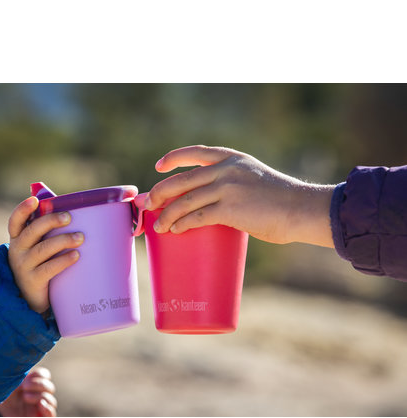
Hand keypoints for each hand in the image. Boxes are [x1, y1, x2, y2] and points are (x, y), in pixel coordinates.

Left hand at [0, 366, 56, 416]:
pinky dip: (48, 408)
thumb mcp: (8, 386)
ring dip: (39, 396)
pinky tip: (40, 404)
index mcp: (33, 386)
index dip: (39, 374)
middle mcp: (39, 396)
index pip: (45, 375)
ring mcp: (40, 409)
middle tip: (24, 387)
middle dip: (38, 384)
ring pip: (51, 400)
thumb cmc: (3, 401)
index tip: (27, 377)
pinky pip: (52, 414)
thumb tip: (26, 371)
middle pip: (50, 387)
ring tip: (25, 397)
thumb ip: (18, 377)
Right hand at [8, 196, 83, 313]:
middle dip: (50, 221)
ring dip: (62, 240)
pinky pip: (49, 268)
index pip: (16, 221)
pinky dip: (63, 260)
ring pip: (42, 249)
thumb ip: (47, 232)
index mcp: (18, 239)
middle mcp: (17, 251)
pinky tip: (76, 255)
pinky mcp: (33, 281)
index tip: (35, 200)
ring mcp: (23, 267)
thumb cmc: (40, 265)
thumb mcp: (38, 248)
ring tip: (80, 237)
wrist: (31, 299)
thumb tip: (71, 210)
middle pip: (32, 231)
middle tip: (69, 217)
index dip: (23, 209)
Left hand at [145, 145, 334, 246]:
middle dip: (160, 193)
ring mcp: (227, 187)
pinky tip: (175, 230)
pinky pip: (197, 216)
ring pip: (185, 200)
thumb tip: (210, 203)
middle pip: (181, 179)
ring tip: (159, 226)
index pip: (195, 152)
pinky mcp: (229, 208)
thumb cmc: (280, 200)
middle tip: (150, 205)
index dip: (173, 158)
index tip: (159, 167)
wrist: (301, 209)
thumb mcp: (254, 178)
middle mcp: (226, 169)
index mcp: (232, 158)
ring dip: (167, 215)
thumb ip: (231, 183)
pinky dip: (182, 224)